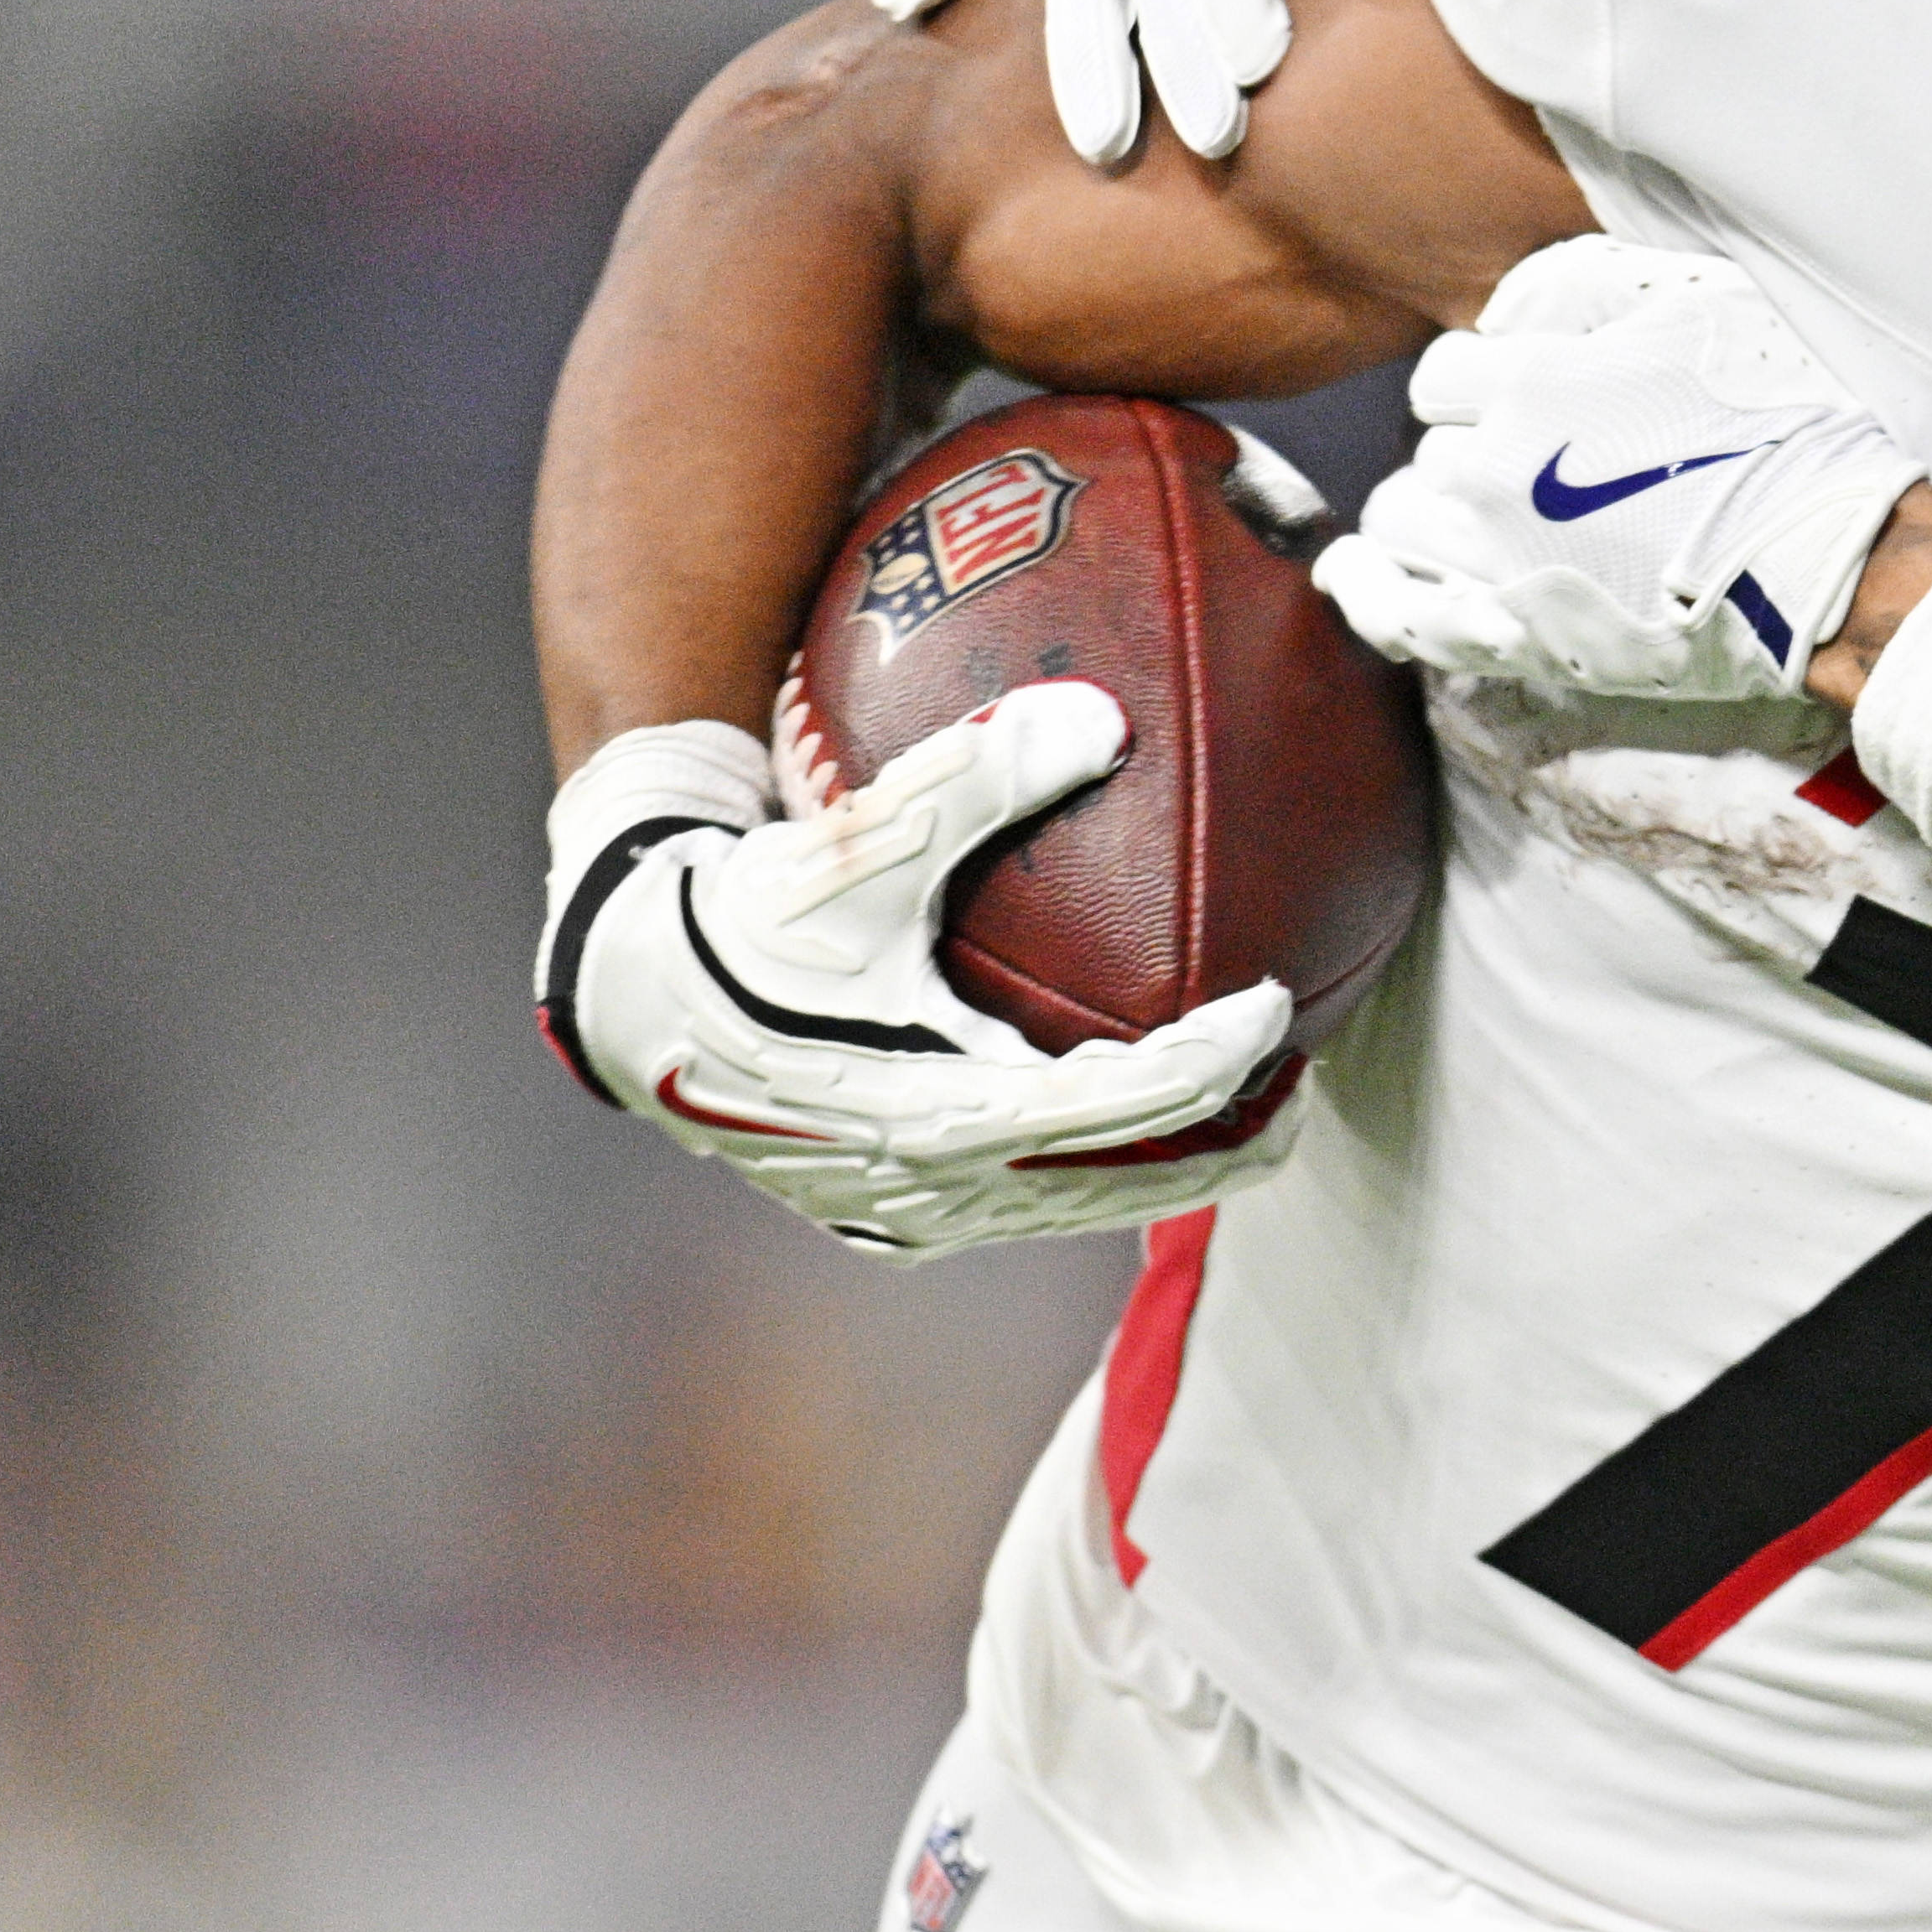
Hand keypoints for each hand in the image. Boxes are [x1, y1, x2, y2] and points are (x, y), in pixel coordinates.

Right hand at [538, 703, 1308, 1253]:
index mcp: (939, 1113)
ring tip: (1246, 1106)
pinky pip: (1024, 1205)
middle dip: (1227, 1140)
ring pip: (1080, 1209)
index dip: (1218, 1064)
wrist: (628, 989)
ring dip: (1167, 1164)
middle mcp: (932, 1188)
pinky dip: (1093, 1166)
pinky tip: (1131, 1113)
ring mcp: (908, 1214)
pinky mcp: (886, 1216)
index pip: (1128, 1108)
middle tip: (1303, 1082)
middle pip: (1129, 1188)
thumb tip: (1098, 715)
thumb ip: (976, 775)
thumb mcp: (858, 840)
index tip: (1278, 1007)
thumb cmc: (742, 910)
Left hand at [1312, 237, 1922, 726]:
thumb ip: (1585, 285)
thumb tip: (1506, 305)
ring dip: (1430, 516)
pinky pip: (1396, 615)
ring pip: (1401, 522)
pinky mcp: (1512, 640)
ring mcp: (1496, 566)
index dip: (1485, 388)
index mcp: (1533, 385)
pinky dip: (1369, 590)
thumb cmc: (1787, 427)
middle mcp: (1495, 473)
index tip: (1534, 409)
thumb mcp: (1700, 306)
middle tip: (1542, 471)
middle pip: (1427, 450)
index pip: (1445, 376)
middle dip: (1469, 452)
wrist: (1836, 561)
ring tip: (1488, 523)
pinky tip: (1357, 574)